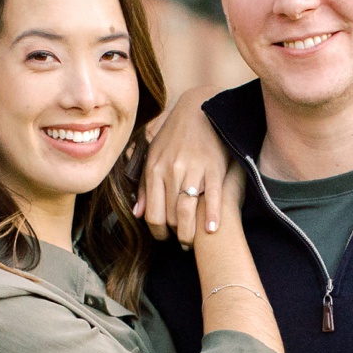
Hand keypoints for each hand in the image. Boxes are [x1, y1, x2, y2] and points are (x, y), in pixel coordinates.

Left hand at [136, 88, 234, 246]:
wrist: (200, 108)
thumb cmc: (175, 135)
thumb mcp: (154, 156)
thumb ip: (145, 186)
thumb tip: (138, 214)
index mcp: (155, 169)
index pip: (152, 214)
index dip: (157, 232)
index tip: (165, 237)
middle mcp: (171, 171)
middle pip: (170, 216)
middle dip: (175, 235)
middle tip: (181, 244)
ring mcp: (193, 169)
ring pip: (187, 211)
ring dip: (190, 233)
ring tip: (194, 241)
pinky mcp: (214, 167)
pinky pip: (213, 197)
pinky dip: (212, 216)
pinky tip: (212, 229)